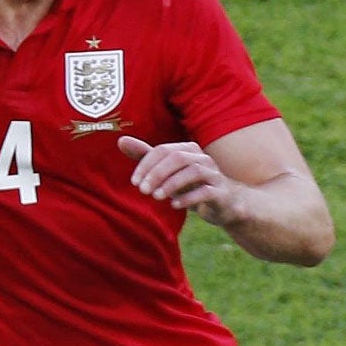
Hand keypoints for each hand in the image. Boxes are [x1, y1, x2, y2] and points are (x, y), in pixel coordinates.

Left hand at [122, 135, 241, 226]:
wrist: (224, 204)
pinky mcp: (221, 193)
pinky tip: (174, 205)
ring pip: (193, 172)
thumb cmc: (191, 185)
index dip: (146, 165)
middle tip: (143, 190)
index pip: (163, 150)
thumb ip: (146, 156)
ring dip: (171, 184)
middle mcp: (203, 158)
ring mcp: (214, 175)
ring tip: (157, 197)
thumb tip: (121, 140)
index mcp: (188, 149)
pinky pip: (205, 191)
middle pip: (177, 158)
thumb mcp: (167, 171)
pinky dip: (188, 198)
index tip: (135, 182)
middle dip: (157, 173)